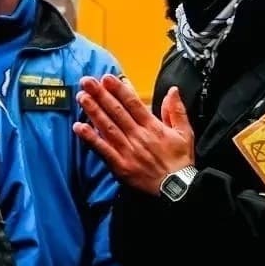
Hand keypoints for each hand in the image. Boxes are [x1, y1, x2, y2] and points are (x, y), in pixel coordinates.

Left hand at [73, 75, 194, 194]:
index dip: (119, 89)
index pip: (132, 103)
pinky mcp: (120, 165)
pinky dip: (90, 138)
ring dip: (93, 111)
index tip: (107, 78)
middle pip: (116, 111)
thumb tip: (173, 90)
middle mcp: (138, 135)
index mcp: (152, 126)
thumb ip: (176, 110)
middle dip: (100, 95)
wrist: (177, 187)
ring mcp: (127, 150)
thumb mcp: (184, 133)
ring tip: (82, 97)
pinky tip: (79, 127)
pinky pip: (103, 149)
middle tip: (87, 82)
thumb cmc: (180, 160)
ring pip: (107, 126)